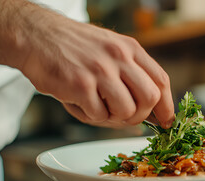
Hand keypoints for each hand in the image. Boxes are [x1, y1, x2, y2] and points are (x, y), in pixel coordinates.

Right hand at [0, 0, 174, 128]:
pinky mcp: (80, 85)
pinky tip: (80, 103)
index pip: (160, 80)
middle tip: (125, 117)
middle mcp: (119, 57)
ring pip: (127, 111)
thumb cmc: (75, 48)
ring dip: (114, 119)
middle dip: (141, 115)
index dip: (167, 106)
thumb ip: (131, 73)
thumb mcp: (111, 48)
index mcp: (129, 49)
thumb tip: (151, 109)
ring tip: (99, 108)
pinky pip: (99, 116)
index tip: (166, 121)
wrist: (36, 36)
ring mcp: (100, 70)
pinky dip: (91, 117)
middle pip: (150, 98)